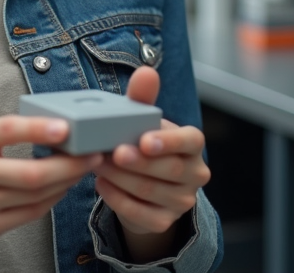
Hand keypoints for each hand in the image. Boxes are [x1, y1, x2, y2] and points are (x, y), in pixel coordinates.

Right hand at [0, 116, 99, 271]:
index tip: (67, 127)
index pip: (7, 130)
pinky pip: (30, 214)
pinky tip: (61, 187)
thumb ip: (8, 129)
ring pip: (35, 196)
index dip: (39, 129)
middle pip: (30, 174)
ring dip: (66, 183)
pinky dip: (51, 200)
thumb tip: (59, 126)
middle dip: (69, 165)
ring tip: (82, 169)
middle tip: (94, 154)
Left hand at [94, 67, 210, 260]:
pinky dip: (118, 199)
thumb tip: (145, 72)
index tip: (144, 140)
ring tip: (98, 164)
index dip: (169, 141)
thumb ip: (143, 99)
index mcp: (193, 145)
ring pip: (152, 192)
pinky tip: (101, 184)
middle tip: (112, 153)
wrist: (143, 188)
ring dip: (122, 178)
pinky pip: (140, 213)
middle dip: (139, 161)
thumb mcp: (143, 122)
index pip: (191, 141)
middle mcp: (195, 174)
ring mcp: (182, 201)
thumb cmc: (144, 145)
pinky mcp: (164, 222)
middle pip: (170, 169)